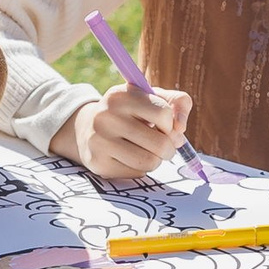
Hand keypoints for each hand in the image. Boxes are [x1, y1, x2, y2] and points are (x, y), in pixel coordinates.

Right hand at [53, 81, 189, 182]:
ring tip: (148, 151)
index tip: (164, 125)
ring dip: (156, 160)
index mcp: (121, 95)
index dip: (171, 124)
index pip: (163, 113)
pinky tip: (130, 158)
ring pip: (149, 161)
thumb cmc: (130, 112)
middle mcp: (107, 116)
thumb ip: (177, 102)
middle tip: (164, 145)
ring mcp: (100, 141)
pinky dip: (141, 168)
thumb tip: (181, 128)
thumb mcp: (151, 97)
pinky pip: (136, 173)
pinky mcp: (98, 163)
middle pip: (160, 143)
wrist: (88, 128)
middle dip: (169, 147)